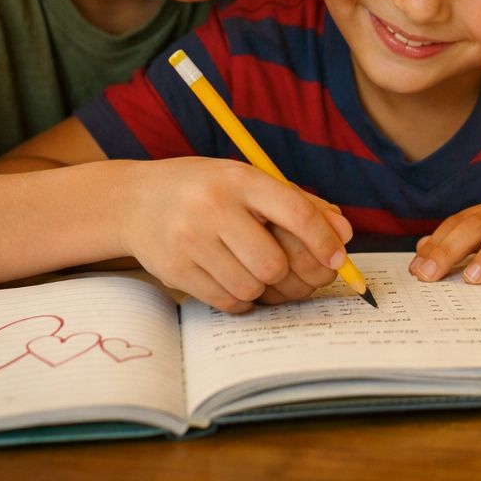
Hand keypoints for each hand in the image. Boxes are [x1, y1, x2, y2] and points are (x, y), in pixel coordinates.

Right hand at [118, 158, 352, 312]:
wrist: (136, 200)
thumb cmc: (206, 190)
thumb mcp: (248, 181)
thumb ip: (299, 203)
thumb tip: (344, 233)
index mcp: (240, 179)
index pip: (294, 212)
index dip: (322, 240)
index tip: (337, 259)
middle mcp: (213, 208)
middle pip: (273, 263)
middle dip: (289, 273)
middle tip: (292, 272)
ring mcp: (190, 241)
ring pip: (251, 287)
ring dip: (263, 287)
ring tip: (254, 270)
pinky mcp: (174, 270)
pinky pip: (227, 302)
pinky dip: (242, 299)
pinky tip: (236, 281)